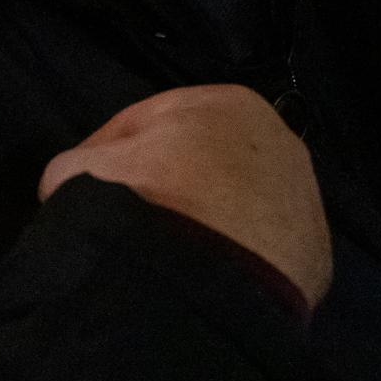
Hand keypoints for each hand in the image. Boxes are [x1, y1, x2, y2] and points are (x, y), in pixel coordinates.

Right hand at [41, 84, 331, 306]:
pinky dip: (231, 259)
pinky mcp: (314, 252)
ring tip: (162, 257)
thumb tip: (65, 189)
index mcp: (227, 102)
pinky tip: (204, 278)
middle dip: (157, 187)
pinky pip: (258, 248)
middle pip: (195, 162)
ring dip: (199, 223)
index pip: (147, 122)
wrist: (224, 276)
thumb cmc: (154, 202)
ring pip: (231, 205)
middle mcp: (278, 140)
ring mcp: (302, 197)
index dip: (100, 158)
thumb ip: (71, 171)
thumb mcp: (83, 174)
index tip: (75, 194)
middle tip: (118, 225)